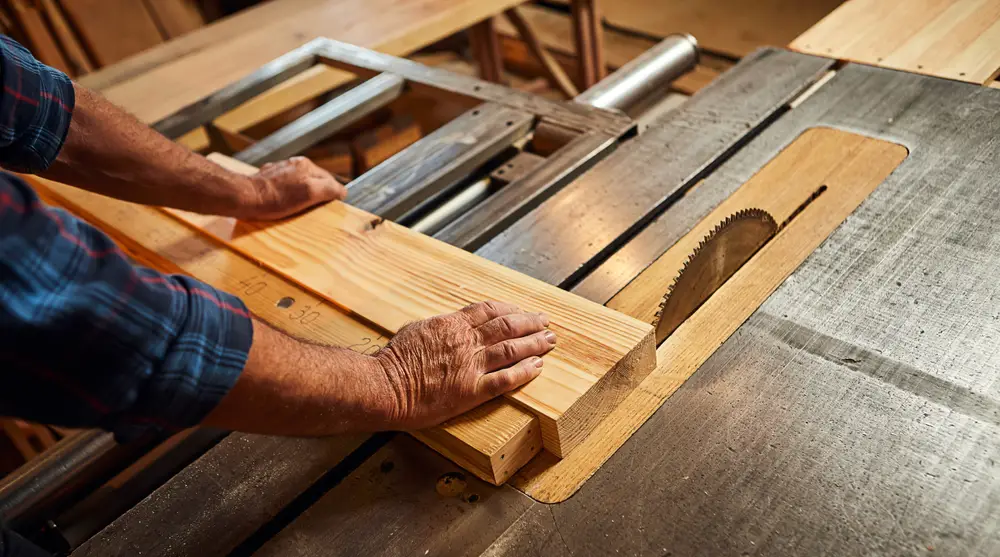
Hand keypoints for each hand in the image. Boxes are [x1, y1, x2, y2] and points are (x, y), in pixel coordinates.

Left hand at [242, 157, 346, 219]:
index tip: (331, 205)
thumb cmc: (274, 199)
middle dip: (316, 193)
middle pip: (314, 180)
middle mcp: (293, 164)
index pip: (329, 180)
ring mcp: (279, 170)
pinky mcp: (267, 178)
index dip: (332, 194)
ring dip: (301, 194)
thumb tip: (342, 191)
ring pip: (299, 182)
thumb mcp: (309, 194)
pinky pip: (283, 186)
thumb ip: (329, 189)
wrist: (244, 197)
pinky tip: (282, 203)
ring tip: (297, 207)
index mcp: (306, 166)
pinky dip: (286, 195)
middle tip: (314, 208)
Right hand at [373, 301, 555, 429]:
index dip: (511, 309)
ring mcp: (469, 366)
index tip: (524, 311)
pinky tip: (537, 367)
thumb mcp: (416, 330)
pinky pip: (504, 379)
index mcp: (452, 324)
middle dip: (530, 323)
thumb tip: (450, 324)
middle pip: (507, 326)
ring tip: (550, 341)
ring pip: (511, 349)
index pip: (489, 310)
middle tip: (546, 324)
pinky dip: (523, 372)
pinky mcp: (470, 391)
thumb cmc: (393, 360)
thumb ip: (440, 326)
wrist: (384, 386)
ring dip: (534, 344)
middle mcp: (465, 341)